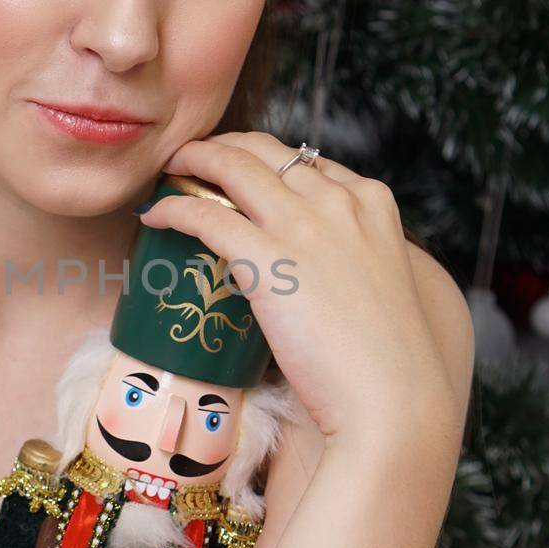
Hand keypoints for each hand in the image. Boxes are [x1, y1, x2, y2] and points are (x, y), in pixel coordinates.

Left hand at [143, 132, 457, 452]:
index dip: (263, 159)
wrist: (393, 400)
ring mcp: (302, 227)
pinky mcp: (267, 261)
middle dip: (220, 147)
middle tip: (190, 162)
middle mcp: (337, 201)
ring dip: (190, 162)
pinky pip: (204, 216)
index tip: (237, 172)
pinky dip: (173, 209)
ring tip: (167, 173)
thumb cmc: (386, 361)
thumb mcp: (381, 285)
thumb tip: (315, 270)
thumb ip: (351, 260)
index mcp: (370, 202)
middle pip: (263, 150)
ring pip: (230, 167)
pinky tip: (155, 216)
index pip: (306, 160)